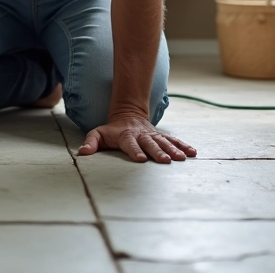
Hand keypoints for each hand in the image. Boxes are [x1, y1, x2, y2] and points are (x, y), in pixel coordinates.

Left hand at [78, 114, 196, 163]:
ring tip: (182, 158)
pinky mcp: (160, 136)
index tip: (141, 159)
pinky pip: (173, 140)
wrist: (128, 114)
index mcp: (126, 136)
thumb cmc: (111, 130)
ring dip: (173, 150)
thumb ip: (91, 143)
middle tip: (165, 161)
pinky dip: (183, 145)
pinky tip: (192, 152)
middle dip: (157, 152)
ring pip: (164, 142)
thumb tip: (82, 153)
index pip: (130, 144)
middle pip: (150, 144)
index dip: (135, 151)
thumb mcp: (98, 133)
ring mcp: (152, 135)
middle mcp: (141, 135)